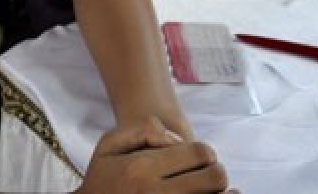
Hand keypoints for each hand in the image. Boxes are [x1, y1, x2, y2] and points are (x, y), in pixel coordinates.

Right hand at [77, 118, 231, 193]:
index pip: (200, 153)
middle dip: (215, 173)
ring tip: (205, 191)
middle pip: (215, 178)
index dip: (205, 153)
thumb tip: (176, 140)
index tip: (199, 158)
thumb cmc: (101, 180)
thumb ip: (143, 129)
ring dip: (216, 193)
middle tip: (205, 175)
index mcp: (143, 169)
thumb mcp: (109, 144)